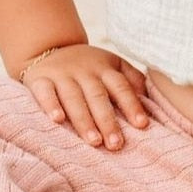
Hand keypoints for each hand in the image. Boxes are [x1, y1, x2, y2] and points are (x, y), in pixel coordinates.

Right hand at [21, 44, 149, 149]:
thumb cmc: (88, 65)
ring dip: (83, 120)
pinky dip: (50, 105)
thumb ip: (132, 80)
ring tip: (93, 141)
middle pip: (98, 96)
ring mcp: (62, 75)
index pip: (121, 87)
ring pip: (73, 98)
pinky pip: (44, 92)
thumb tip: (153, 102)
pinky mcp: (40, 79)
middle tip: (116, 144)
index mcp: (106, 69)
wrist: (49, 47)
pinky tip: (56, 120)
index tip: (142, 125)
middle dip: (108, 121)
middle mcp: (85, 71)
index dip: (132, 105)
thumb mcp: (112, 65)